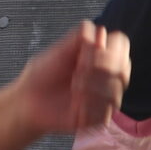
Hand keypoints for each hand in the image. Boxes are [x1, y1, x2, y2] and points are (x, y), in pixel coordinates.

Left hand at [16, 21, 131, 135]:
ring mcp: (107, 97)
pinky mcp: (100, 117)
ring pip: (115, 90)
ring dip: (92, 88)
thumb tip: (101, 31)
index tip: (85, 53)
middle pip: (122, 67)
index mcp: (101, 54)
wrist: (27, 101)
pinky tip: (75, 106)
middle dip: (100, 68)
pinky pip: (106, 111)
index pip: (121, 43)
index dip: (108, 47)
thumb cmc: (43, 74)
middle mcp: (109, 74)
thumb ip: (78, 38)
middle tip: (78, 72)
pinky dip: (89, 106)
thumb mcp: (58, 51)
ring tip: (74, 88)